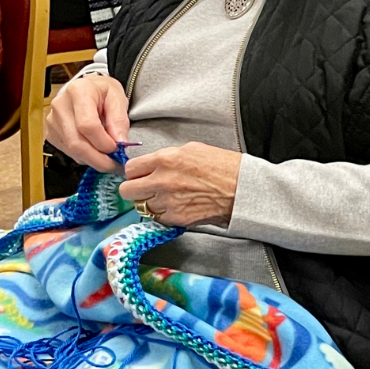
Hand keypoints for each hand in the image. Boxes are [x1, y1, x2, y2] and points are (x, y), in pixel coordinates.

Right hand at [47, 72, 130, 172]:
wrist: (86, 87)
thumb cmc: (102, 91)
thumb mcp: (118, 98)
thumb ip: (119, 120)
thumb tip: (119, 143)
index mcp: (79, 92)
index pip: (87, 125)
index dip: (103, 143)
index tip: (117, 149)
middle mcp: (60, 106)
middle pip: (76, 142)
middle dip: (99, 159)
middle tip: (115, 164)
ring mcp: (52, 120)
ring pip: (72, 150)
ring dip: (93, 159)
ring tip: (107, 157)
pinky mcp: (50, 133)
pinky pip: (68, 152)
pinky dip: (84, 156)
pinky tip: (94, 150)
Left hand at [120, 143, 242, 228]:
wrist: (242, 189)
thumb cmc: (222, 167)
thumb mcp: (191, 149)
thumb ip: (166, 157)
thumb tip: (150, 164)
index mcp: (165, 159)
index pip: (130, 168)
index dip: (135, 172)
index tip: (139, 174)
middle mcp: (162, 181)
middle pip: (127, 190)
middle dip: (134, 189)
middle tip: (144, 188)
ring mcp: (168, 202)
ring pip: (141, 206)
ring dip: (150, 202)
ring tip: (165, 197)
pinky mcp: (176, 218)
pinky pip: (157, 218)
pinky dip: (163, 214)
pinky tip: (175, 206)